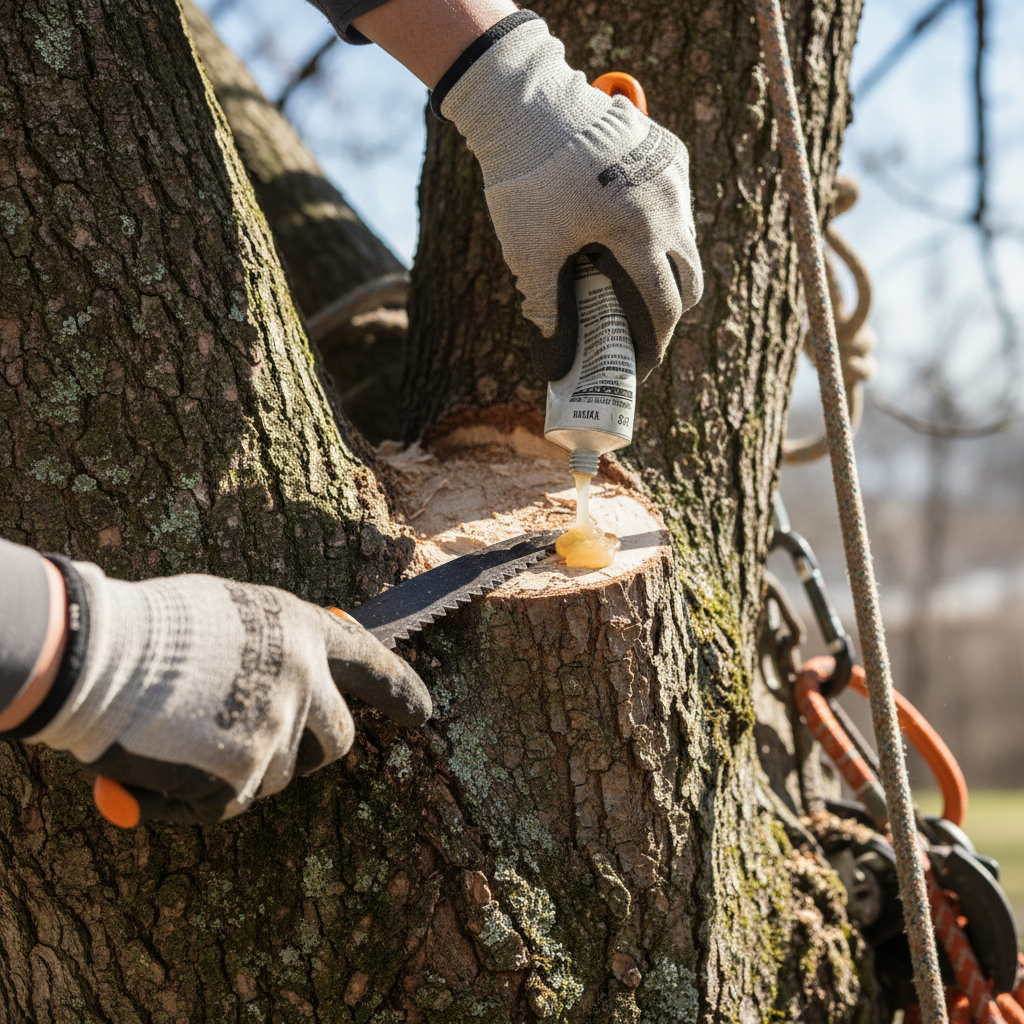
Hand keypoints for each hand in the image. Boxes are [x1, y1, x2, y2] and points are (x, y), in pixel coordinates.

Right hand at [25, 562, 430, 824]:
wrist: (102, 654)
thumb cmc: (156, 625)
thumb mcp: (235, 613)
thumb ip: (273, 647)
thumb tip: (289, 676)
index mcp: (305, 634)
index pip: (373, 665)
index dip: (401, 691)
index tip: (423, 714)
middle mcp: (306, 683)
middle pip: (337, 742)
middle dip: (309, 748)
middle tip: (259, 740)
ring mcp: (277, 733)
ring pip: (281, 776)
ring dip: (243, 768)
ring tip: (186, 733)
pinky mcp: (240, 779)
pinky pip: (227, 805)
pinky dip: (193, 797)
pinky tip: (159, 761)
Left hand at [436, 12, 702, 380]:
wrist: (529, 105)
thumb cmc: (527, 181)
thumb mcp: (529, 250)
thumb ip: (543, 301)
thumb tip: (550, 343)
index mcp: (640, 234)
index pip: (666, 304)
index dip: (658, 341)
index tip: (646, 360)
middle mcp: (670, 205)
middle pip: (691, 278)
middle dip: (673, 309)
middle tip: (645, 326)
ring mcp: (674, 175)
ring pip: (688, 239)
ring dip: (669, 266)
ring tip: (636, 279)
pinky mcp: (669, 150)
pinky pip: (679, 202)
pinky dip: (664, 225)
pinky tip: (631, 232)